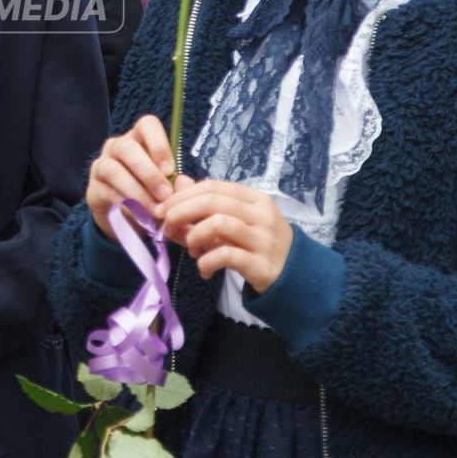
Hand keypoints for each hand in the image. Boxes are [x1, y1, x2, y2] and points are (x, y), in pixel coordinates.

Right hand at [87, 115, 181, 238]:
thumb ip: (178, 185)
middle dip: (148, 173)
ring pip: (113, 169)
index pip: (147, 125)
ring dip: (136, 191)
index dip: (159, 145)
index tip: (170, 170)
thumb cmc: (152, 194)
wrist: (128, 220)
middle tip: (165, 195)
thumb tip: (185, 182)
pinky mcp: (94, 189)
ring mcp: (102, 165)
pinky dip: (125, 204)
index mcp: (140, 138)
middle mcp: (118, 146)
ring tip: (154, 209)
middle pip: (127, 147)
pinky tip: (140, 215)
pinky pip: (107, 191)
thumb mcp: (168, 188)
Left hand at [160, 179, 293, 293]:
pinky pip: (225, 255)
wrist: (294, 275)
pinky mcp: (260, 264)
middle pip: (212, 201)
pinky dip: (206, 262)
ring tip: (193, 250)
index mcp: (254, 198)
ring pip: (218, 223)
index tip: (162, 209)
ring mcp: (262, 238)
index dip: (182, 195)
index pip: (212, 186)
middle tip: (167, 228)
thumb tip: (179, 182)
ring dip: (194, 236)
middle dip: (180, 212)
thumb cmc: (258, 243)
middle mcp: (260, 214)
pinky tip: (204, 269)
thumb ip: (206, 204)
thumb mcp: (235, 221)